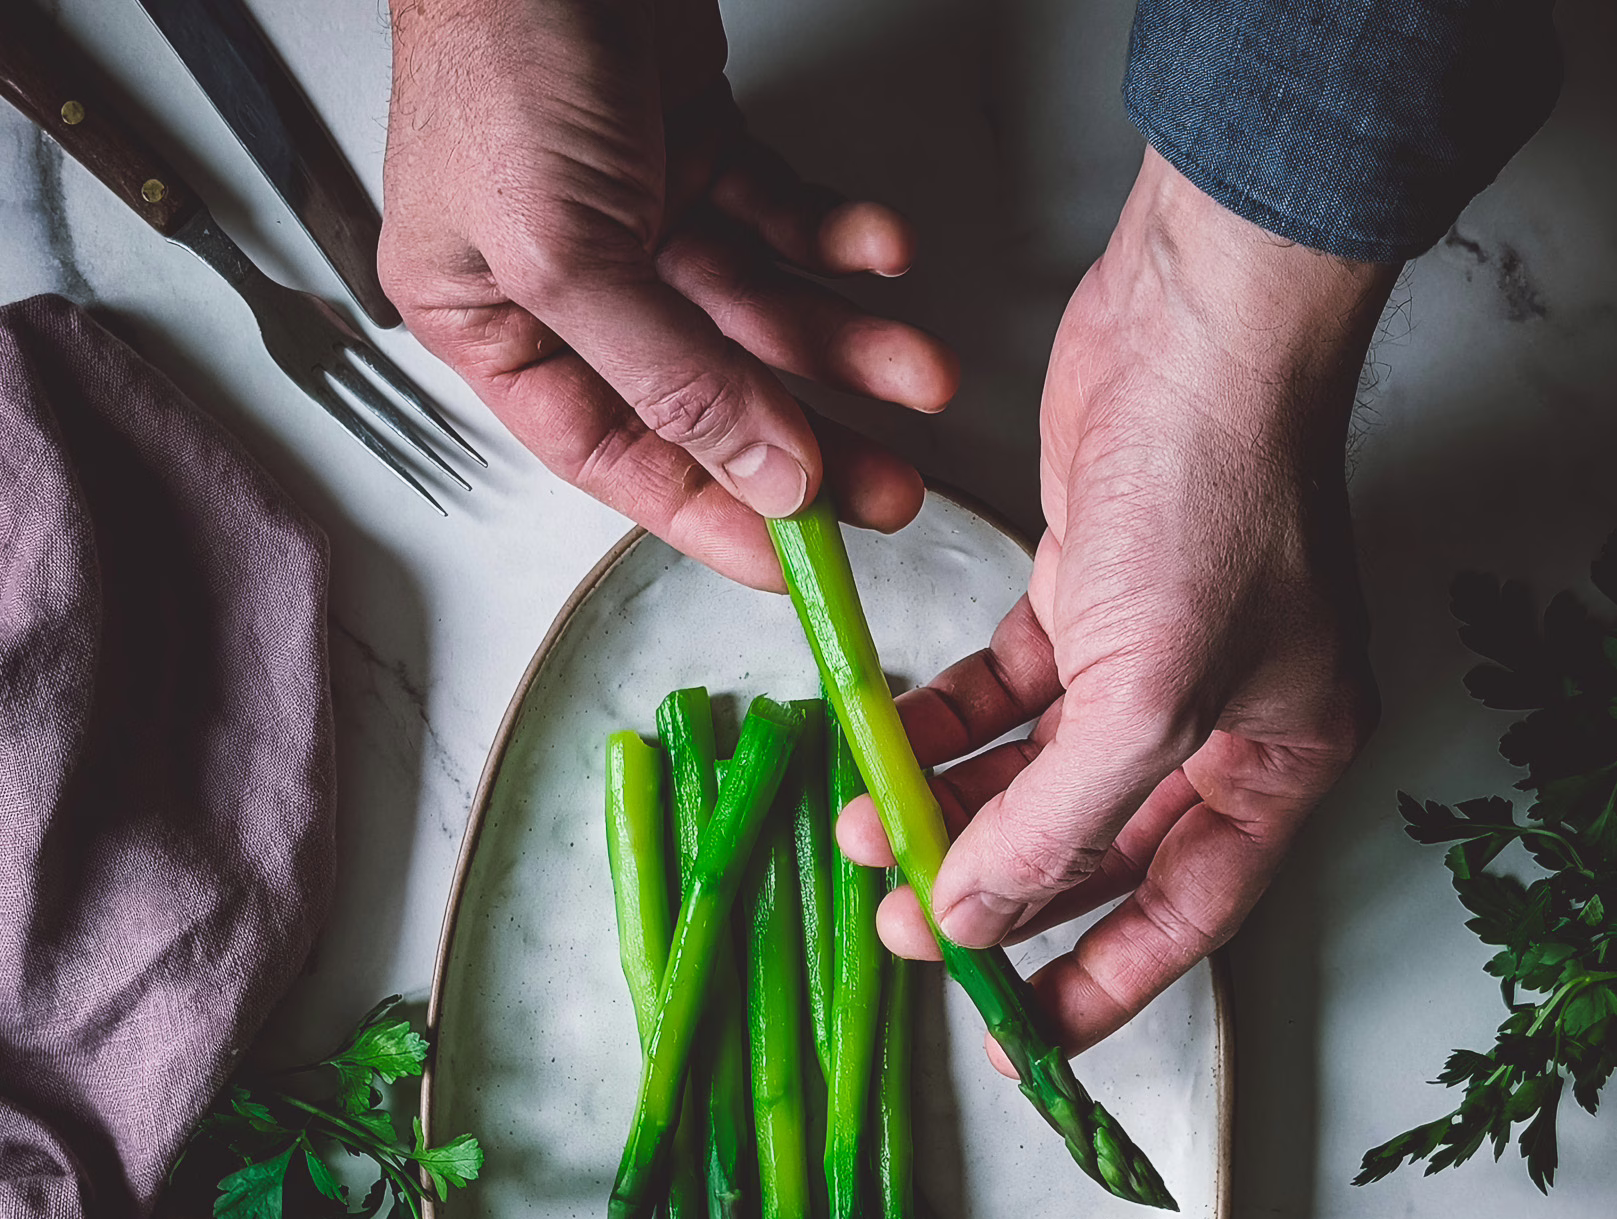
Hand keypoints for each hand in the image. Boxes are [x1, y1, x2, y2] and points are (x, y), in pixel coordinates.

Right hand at [380, 0, 958, 587]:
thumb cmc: (502, 52)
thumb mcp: (567, 252)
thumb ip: (670, 377)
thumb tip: (766, 481)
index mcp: (494, 325)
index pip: (617, 455)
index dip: (709, 515)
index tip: (794, 567)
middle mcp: (565, 284)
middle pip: (706, 397)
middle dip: (807, 441)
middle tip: (890, 490)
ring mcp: (634, 219)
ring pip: (760, 316)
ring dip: (845, 345)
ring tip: (921, 375)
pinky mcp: (694, 152)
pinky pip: (782, 220)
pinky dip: (838, 238)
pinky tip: (884, 254)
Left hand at [838, 148, 1394, 1057]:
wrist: (1196, 318)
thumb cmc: (1216, 497)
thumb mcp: (1146, 695)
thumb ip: (1057, 824)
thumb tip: (970, 916)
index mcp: (1282, 761)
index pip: (1185, 913)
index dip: (1100, 984)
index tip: (1018, 1034)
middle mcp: (1223, 720)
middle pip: (1097, 849)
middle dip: (998, 888)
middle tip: (906, 921)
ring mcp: (1151, 659)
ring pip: (1038, 775)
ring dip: (953, 807)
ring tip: (867, 832)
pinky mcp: (1086, 599)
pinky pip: (1004, 697)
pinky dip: (945, 726)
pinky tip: (884, 748)